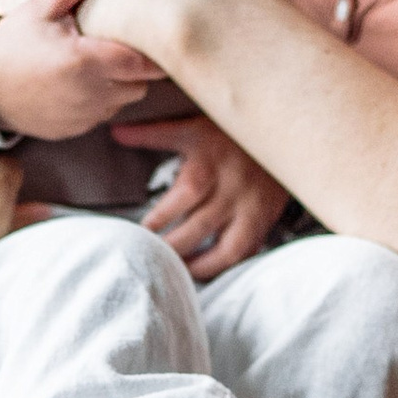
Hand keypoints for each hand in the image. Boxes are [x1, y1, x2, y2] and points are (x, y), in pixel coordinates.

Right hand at [0, 0, 160, 141]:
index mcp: (86, 60)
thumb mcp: (41, 6)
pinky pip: (101, 116)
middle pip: (140, 83)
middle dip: (134, 66)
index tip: (150, 36)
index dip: (153, 51)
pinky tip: (75, 84)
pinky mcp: (73, 130)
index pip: (144, 62)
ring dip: (118, 85)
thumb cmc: (9, 42)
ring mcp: (82, 117)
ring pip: (123, 101)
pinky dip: (98, 102)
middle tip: (115, 45)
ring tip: (92, 63)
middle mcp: (90, 94)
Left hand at [112, 113, 290, 273]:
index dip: (161, 216)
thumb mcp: (192, 127)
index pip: (186, 192)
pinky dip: (221, 265)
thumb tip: (115, 132)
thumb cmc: (229, 133)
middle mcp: (232, 185)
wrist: (281, 137)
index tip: (143, 229)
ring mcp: (250, 207)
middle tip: (150, 255)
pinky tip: (200, 269)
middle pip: (200, 225)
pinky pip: (243, 252)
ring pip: (224, 247)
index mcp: (211, 160)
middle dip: (173, 245)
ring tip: (173, 269)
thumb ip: (153, 133)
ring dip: (196, 263)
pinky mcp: (262, 221)